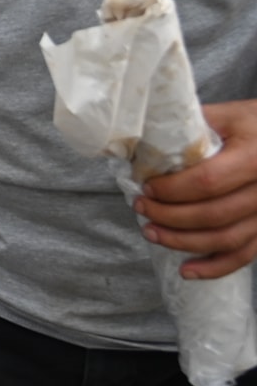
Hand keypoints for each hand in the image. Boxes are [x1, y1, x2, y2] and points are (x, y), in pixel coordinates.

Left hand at [135, 99, 256, 279]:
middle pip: (213, 214)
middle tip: (140, 208)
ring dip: (184, 242)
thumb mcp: (227, 114)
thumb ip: (192, 126)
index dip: (173, 189)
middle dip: (170, 216)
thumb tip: (143, 139)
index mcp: (254, 157)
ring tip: (151, 234)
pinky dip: (215, 267)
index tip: (146, 187)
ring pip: (226, 238)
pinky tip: (188, 270)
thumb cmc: (255, 124)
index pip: (208, 181)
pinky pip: (245, 255)